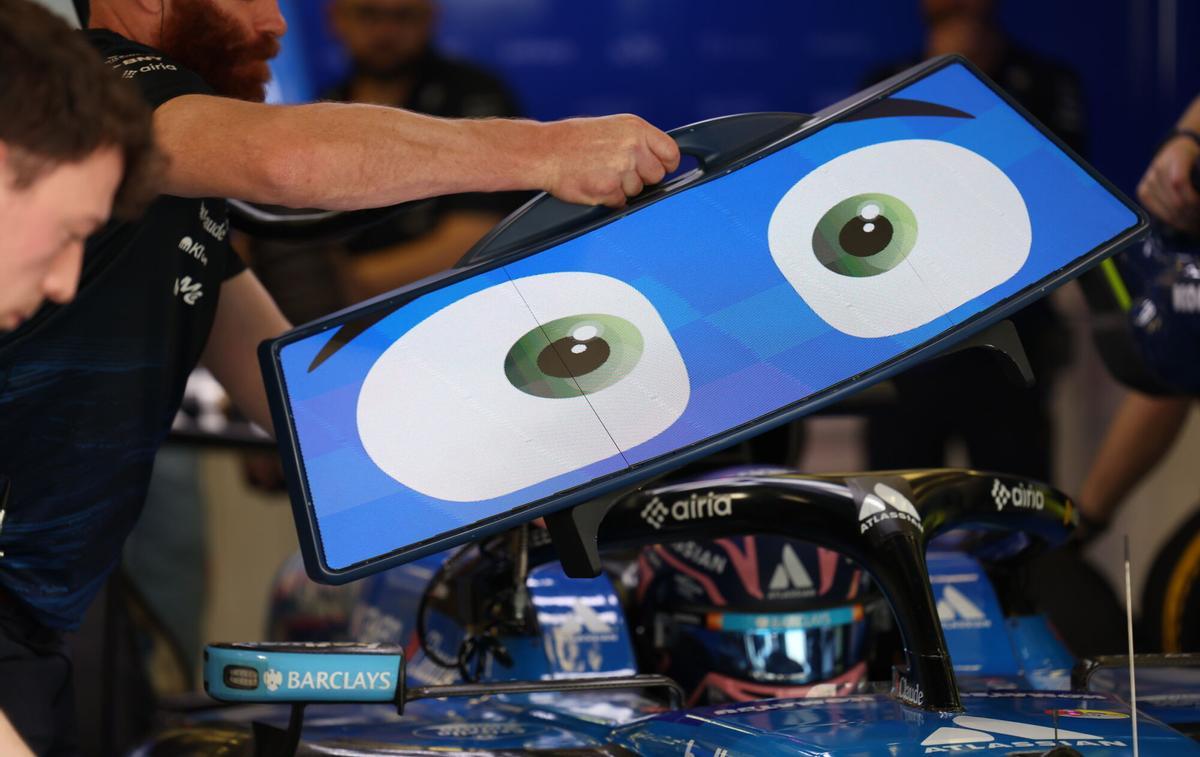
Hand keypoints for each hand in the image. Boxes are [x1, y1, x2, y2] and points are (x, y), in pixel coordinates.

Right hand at [540, 114, 680, 207]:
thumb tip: (657, 159)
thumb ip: (637, 141)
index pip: (671, 152)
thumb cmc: (573, 140)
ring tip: (600, 173)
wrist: (544, 151)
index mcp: (635, 128)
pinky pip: (620, 201)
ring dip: (622, 188)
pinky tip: (593, 183)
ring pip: (638, 191)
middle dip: (642, 178)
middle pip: (657, 176)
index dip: (667, 165)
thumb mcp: (611, 128)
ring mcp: (621, 168)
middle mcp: (632, 147)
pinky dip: (608, 198)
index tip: (660, 168)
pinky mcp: (609, 188)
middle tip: (619, 171)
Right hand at [1138, 134, 1199, 234]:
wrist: (1177, 149)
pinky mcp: (1143, 191)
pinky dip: (1170, 220)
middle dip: (1192, 217)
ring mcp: (1148, 180)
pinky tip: (1181, 223)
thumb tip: (1198, 204)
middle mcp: (1159, 168)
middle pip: (1175, 201)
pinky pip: (1156, 212)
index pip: (1179, 183)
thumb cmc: (1194, 158)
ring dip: (1184, 222)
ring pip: (1167, 210)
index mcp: (1177, 156)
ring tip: (1194, 226)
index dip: (1193, 200)